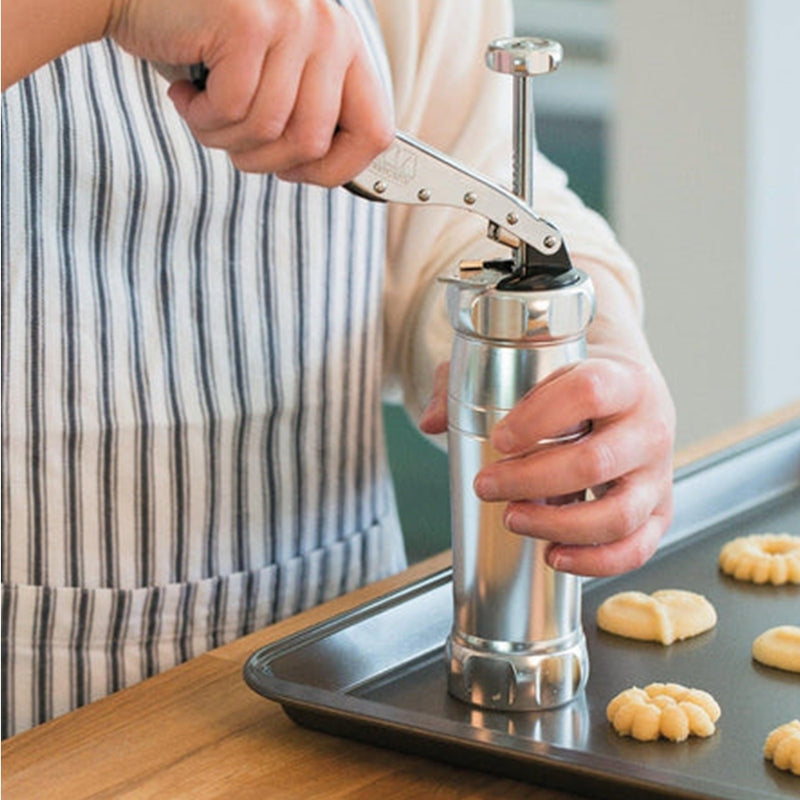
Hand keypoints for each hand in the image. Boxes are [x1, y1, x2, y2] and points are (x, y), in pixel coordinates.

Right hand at [107, 0, 393, 183]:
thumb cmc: (204, 50)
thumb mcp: (271, 84)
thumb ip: (306, 118)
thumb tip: (330, 172)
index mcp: (344, 46)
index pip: (375, 133)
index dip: (335, 170)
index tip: (294, 169)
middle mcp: (328, 26)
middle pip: (313, 142)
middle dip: (263, 159)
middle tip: (229, 138)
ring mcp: (292, 18)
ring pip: (269, 129)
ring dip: (224, 138)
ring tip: (203, 110)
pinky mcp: (248, 20)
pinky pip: (233, 109)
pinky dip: (201, 117)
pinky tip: (186, 91)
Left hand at [419, 353, 675, 577]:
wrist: (629, 390)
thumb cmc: (573, 381)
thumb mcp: (529, 366)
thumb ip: (474, 384)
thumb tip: (432, 421)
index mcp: (622, 379)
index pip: (588, 392)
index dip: (539, 417)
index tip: (499, 438)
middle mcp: (649, 426)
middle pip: (596, 462)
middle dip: (531, 481)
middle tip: (485, 486)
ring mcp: (658, 474)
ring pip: (618, 514)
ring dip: (558, 526)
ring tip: (513, 519)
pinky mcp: (659, 511)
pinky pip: (636, 548)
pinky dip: (594, 562)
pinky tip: (553, 556)